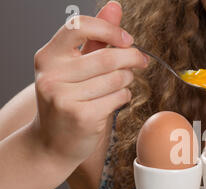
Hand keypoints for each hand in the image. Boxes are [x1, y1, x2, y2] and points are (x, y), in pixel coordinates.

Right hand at [31, 1, 148, 165]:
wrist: (52, 143)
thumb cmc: (66, 101)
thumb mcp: (73, 66)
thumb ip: (95, 37)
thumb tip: (115, 7)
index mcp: (47, 57)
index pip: (79, 26)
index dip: (110, 30)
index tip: (127, 40)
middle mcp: (52, 75)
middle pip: (107, 57)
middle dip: (132, 57)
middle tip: (141, 60)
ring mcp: (65, 98)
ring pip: (116, 79)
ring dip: (128, 80)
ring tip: (122, 83)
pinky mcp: (82, 117)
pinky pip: (118, 98)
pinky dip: (124, 97)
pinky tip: (116, 99)